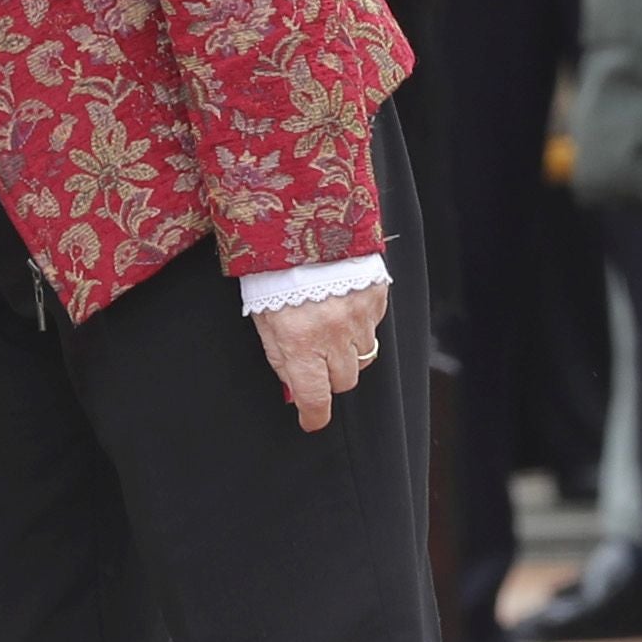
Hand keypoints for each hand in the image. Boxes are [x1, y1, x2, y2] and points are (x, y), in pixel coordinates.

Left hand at [254, 279, 386, 431]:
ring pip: (363, 356)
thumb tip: (293, 390)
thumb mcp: (264, 319)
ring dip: (347, 351)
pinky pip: (374, 327)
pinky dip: (360, 325)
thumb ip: (280, 358)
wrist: (301, 222)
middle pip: (344, 381)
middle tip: (315, 356)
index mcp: (300, 340)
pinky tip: (342, 306)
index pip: (315, 397)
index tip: (311, 419)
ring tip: (328, 325)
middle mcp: (333, 333)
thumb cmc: (276, 269)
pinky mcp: (376, 298)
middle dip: (330, 376)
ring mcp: (359, 316)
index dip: (314, 415)